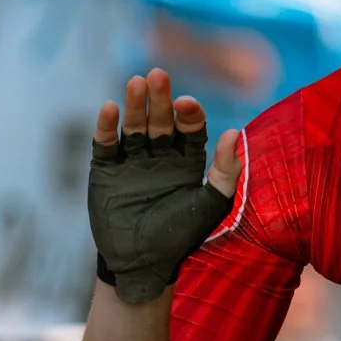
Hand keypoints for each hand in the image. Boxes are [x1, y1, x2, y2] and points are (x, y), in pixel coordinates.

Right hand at [87, 69, 242, 303]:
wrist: (141, 265)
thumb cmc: (180, 237)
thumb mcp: (209, 206)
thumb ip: (225, 173)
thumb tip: (234, 133)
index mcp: (187, 160)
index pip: (190, 127)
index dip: (189, 113)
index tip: (186, 103)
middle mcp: (160, 154)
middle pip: (161, 120)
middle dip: (160, 99)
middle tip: (158, 75)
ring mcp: (132, 160)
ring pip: (134, 126)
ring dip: (134, 105)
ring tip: (135, 83)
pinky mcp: (106, 169)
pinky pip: (106, 144)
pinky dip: (106, 127)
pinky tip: (108, 109)